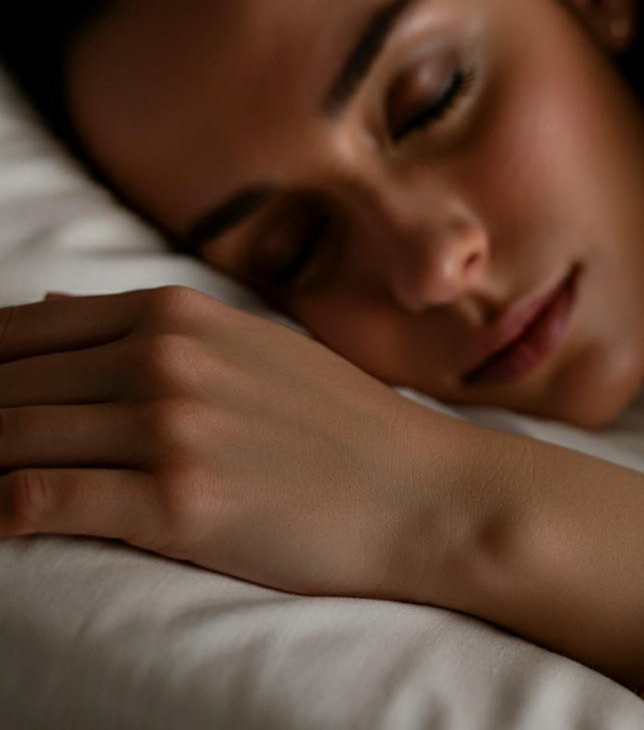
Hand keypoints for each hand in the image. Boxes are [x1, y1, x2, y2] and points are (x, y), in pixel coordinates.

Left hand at [0, 285, 492, 600]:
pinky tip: (1, 521)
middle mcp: (165, 360)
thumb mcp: (249, 345)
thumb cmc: (338, 421)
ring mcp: (172, 428)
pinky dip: (2, 510)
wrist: (418, 488)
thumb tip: (46, 305)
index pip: (24, 332)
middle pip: (9, 387)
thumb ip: (147, 326)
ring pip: (12, 439)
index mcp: (177, 315)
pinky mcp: (178, 503)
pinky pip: (43, 500)